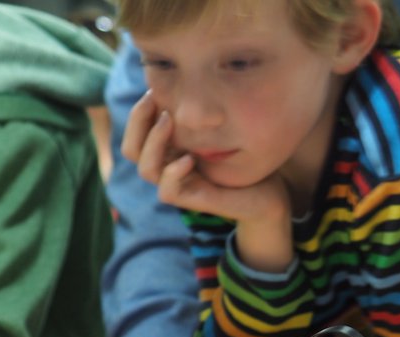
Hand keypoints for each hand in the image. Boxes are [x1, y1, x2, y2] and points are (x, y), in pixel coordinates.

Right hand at [121, 91, 292, 271]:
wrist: (268, 187)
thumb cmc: (244, 151)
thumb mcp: (218, 121)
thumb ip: (197, 105)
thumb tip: (181, 73)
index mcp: (168, 149)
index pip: (135, 134)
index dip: (137, 114)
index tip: (152, 90)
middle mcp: (168, 166)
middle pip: (130, 149)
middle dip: (137, 123)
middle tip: (154, 99)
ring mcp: (180, 184)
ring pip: (145, 169)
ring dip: (153, 143)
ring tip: (169, 121)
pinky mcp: (193, 200)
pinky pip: (167, 191)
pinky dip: (172, 173)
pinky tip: (189, 158)